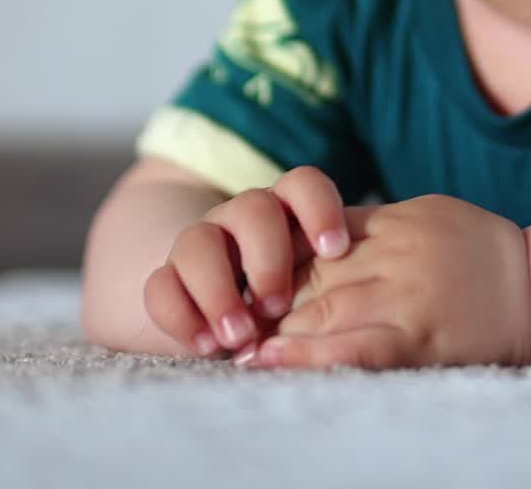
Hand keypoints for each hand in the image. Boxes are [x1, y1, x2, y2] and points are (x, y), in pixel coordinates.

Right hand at [143, 165, 349, 357]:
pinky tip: (205, 347)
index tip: (336, 249)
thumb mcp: (320, 284)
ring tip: (239, 336)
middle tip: (278, 305)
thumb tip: (371, 316)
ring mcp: (201, 243)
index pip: (303, 183)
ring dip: (218, 290)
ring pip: (197, 241)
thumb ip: (336, 285)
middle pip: (252, 210)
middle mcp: (242, 217)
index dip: (320, 209)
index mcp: (286, 207)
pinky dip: (180, 315)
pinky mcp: (166, 279)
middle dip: (266, 258)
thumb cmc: (295, 298)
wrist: (224, 309)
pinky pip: (159, 285)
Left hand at [243, 195, 530, 369]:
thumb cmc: (479, 250)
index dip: (268, 262)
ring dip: (270, 331)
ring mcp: (405, 297)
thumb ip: (371, 225)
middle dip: (260, 302)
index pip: (314, 238)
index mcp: (390, 224)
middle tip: (217, 323)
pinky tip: (273, 361)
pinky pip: (356, 349)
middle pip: (309, 277)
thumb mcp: (424, 216)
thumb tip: (315, 235)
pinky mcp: (419, 338)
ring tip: (230, 348)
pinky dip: (310, 355)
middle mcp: (392, 255)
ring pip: (323, 311)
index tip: (234, 283)